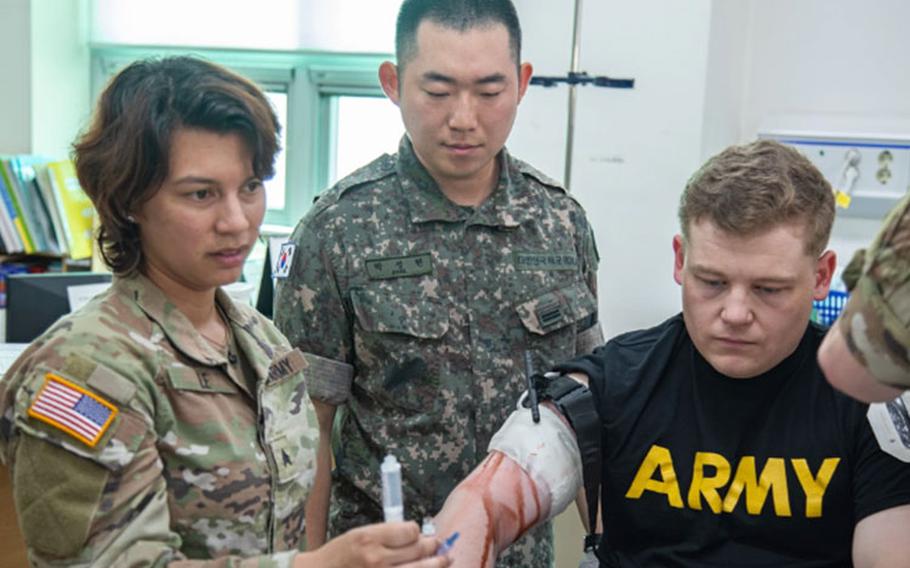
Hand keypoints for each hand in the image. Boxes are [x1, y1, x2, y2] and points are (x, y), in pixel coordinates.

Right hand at [298, 521, 449, 567]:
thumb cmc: (340, 555)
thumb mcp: (360, 535)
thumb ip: (388, 534)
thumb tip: (419, 535)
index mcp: (370, 539)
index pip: (411, 531)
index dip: (417, 531)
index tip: (416, 534)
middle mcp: (377, 560)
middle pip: (421, 550)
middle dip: (434, 546)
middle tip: (439, 545)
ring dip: (438, 563)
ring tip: (445, 559)